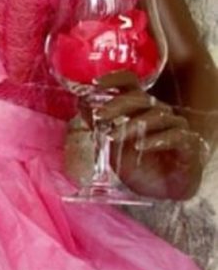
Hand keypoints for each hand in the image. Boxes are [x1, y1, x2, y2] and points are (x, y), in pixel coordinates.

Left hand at [90, 71, 208, 200]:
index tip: (95, 83)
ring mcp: (175, 126)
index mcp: (140, 107)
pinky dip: (156, 140)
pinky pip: (174, 136)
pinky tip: (140, 146)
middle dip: (117, 105)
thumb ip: (99, 124)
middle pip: (140, 98)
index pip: (130, 83)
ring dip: (132, 125)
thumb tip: (82, 103)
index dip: (114, 79)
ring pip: (156, 116)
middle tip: (99, 115)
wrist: (163, 190)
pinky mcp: (188, 143)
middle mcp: (159, 112)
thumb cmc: (138, 164)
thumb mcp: (112, 143)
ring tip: (114, 136)